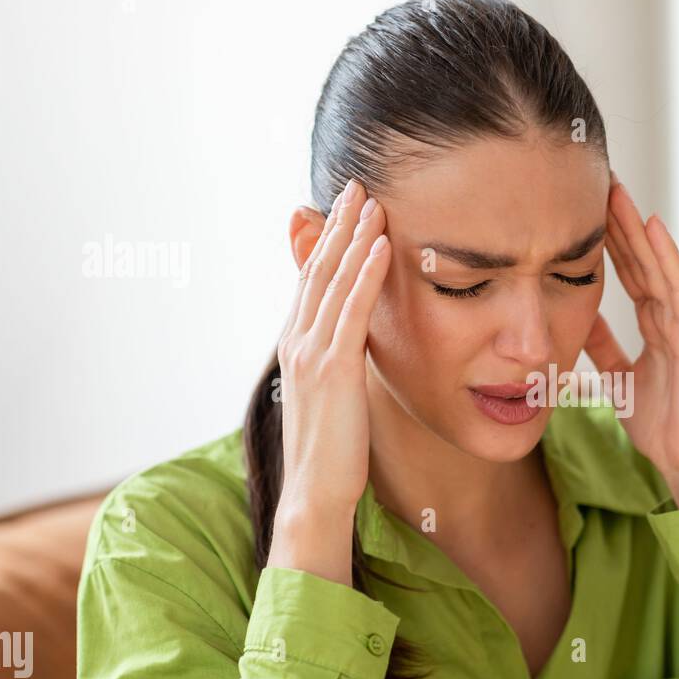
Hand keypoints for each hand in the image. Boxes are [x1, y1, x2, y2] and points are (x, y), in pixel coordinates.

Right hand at [267, 179, 390, 585]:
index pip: (314, 280)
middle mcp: (298, 341)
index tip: (347, 207)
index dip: (329, 240)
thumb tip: (352, 345)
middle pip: (318, 269)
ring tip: (371, 199)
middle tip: (357, 183)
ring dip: (353, 236)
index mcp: (299, 345)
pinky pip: (352, 311)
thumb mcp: (334, 396)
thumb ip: (338, 362)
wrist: (316, 494)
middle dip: (338, 224)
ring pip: (332, 281)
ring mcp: (311, 353)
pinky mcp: (332, 370)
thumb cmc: (333, 452)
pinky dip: (365, 274)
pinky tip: (381, 245)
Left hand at [583, 172, 678, 508]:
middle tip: (600, 183)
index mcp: (657, 327)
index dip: (611, 243)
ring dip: (638, 227)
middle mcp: (674, 318)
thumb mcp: (619, 380)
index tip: (585, 211)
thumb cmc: (663, 426)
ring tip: (618, 191)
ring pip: (659, 264)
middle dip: (621, 223)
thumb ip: (604, 351)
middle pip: (644, 261)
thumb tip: (579, 323)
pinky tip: (651, 225)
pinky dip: (665, 255)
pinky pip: (678, 287)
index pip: (631, 274)